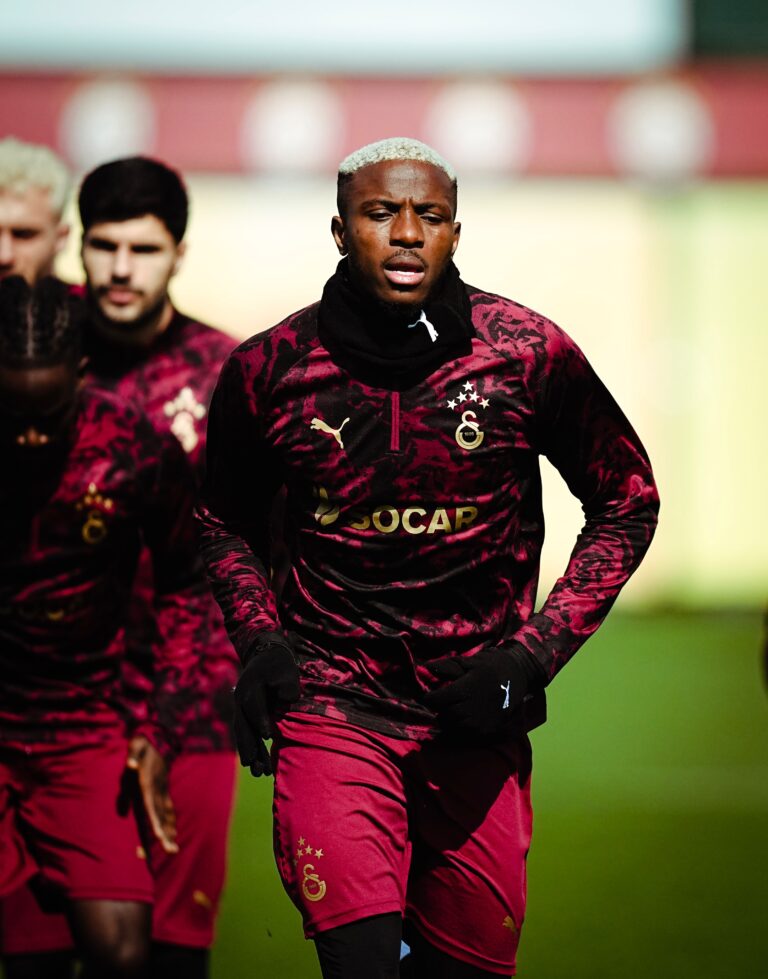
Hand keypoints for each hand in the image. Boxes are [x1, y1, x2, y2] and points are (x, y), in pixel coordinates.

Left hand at [126, 735, 178, 853]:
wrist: (159, 739)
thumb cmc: (143, 745)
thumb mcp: (136, 747)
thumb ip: (134, 755)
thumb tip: (131, 764)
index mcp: (149, 782)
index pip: (152, 805)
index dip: (155, 820)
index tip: (159, 835)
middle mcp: (158, 790)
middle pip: (162, 815)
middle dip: (166, 834)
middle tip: (170, 851)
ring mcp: (162, 791)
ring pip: (167, 815)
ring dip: (170, 832)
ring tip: (173, 850)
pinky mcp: (163, 792)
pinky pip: (168, 810)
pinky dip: (170, 823)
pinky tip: (172, 834)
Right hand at [234, 633, 299, 776]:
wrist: (266, 657)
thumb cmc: (280, 666)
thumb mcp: (287, 671)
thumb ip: (288, 686)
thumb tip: (288, 700)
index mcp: (251, 686)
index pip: (254, 705)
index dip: (260, 720)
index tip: (268, 736)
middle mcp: (241, 699)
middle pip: (244, 725)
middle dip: (250, 746)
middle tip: (256, 767)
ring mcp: (240, 708)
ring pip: (243, 733)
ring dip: (250, 753)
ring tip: (259, 773)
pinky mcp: (245, 715)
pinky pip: (246, 734)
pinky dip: (252, 748)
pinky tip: (258, 764)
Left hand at [423, 646, 543, 739]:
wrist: (518, 675)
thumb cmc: (492, 665)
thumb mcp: (469, 662)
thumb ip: (447, 667)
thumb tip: (426, 668)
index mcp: (463, 690)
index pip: (435, 701)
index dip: (430, 698)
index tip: (430, 696)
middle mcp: (469, 709)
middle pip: (443, 716)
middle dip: (440, 710)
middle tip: (443, 702)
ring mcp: (479, 722)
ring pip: (453, 727)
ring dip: (449, 720)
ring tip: (454, 709)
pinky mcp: (487, 731)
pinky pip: (466, 735)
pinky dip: (461, 728)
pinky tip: (465, 718)